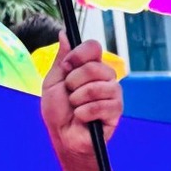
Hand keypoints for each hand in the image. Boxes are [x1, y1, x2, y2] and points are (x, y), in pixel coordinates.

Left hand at [42, 39, 121, 160]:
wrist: (64, 137)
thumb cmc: (58, 111)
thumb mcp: (53, 81)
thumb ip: (62, 58)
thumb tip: (64, 33)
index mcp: (90, 67)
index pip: (94, 47)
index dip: (79, 54)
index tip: (67, 67)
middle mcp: (105, 77)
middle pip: (95, 67)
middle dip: (75, 82)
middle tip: (70, 94)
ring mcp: (113, 93)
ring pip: (97, 87)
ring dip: (78, 100)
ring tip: (76, 108)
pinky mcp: (117, 111)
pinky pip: (101, 106)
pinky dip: (85, 113)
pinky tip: (83, 118)